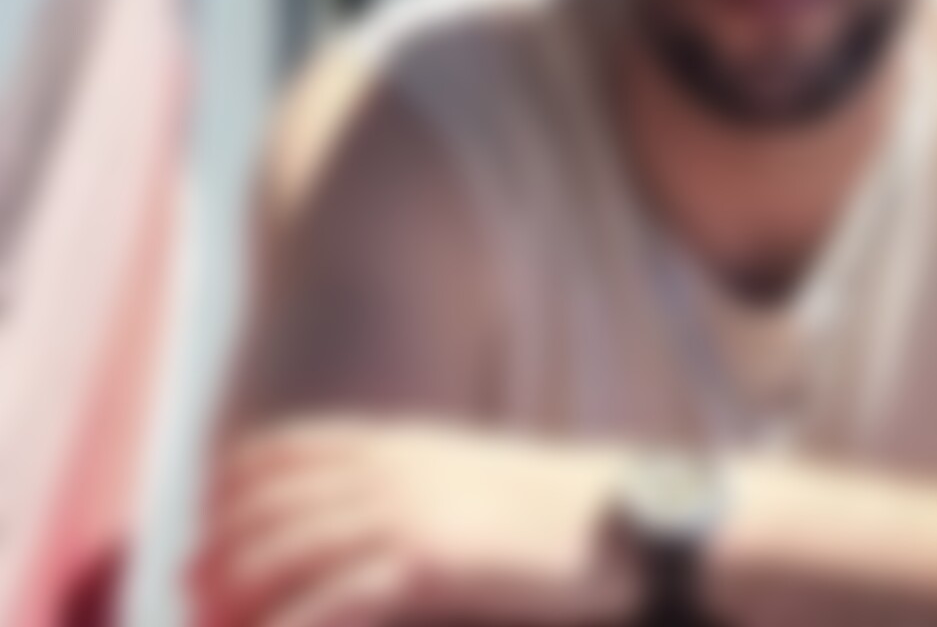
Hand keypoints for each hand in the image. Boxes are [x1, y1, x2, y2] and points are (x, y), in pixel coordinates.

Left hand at [191, 418, 639, 626]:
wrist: (629, 522)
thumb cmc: (556, 514)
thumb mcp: (472, 483)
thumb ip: (413, 491)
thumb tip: (359, 522)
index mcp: (403, 440)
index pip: (286, 447)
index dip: (236, 484)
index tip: (210, 527)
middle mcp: (394, 466)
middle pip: (270, 499)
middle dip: (221, 545)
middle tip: (195, 592)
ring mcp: (410, 511)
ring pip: (284, 548)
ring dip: (240, 593)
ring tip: (218, 622)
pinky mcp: (430, 563)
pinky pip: (330, 598)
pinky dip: (290, 624)